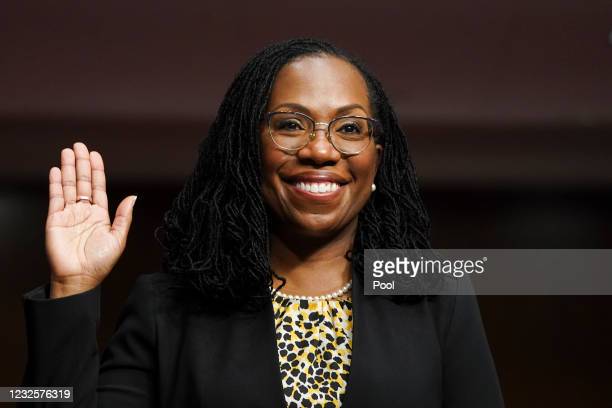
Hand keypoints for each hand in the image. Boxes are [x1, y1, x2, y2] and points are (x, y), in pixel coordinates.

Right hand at [45, 142, 136, 298]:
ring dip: (69, 168)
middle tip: (80, 146)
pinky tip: (56, 170)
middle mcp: (84, 211)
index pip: (98, 187)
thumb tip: (133, 196)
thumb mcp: (118, 238)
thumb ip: (124, 216)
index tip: (95, 155)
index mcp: (100, 214)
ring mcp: (69, 214)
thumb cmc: (100, 262)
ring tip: (68, 152)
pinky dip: (56, 183)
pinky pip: (55, 197)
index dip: (97, 170)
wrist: (79, 277)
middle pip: (83, 182)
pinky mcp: (55, 219)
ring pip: (69, 186)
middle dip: (82, 163)